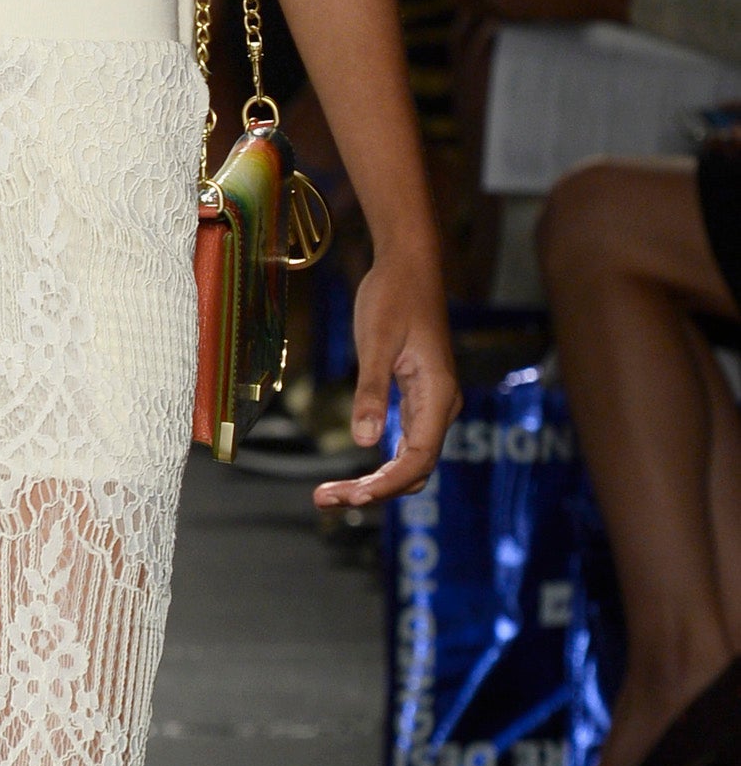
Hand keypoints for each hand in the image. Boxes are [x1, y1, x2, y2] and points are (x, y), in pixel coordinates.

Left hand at [316, 249, 458, 511]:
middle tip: (325, 500)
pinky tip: (353, 475)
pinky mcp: (418, 398)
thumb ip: (371, 391)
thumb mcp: (375, 342)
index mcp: (437, 394)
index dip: (385, 485)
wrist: (408, 265)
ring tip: (330, 494)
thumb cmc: (393, 297)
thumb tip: (366, 442)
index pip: (417, 459)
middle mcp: (441, 405)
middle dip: (374, 491)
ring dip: (375, 482)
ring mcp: (431, 403)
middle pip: (415, 468)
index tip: (351, 497)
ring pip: (410, 461)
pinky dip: (380, 465)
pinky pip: (405, 444)